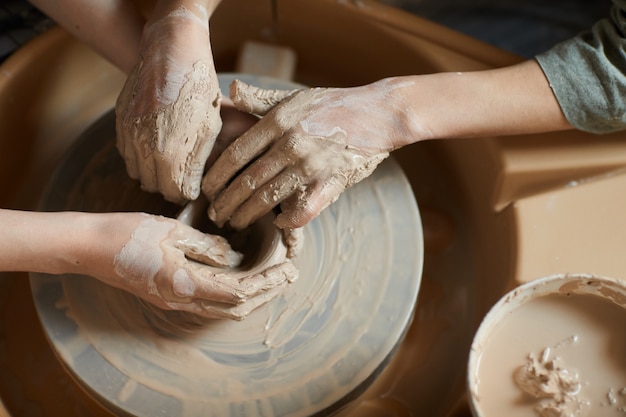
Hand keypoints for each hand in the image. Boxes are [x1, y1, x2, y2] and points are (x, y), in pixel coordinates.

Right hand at [89, 212, 296, 319]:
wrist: (89, 247)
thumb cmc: (127, 233)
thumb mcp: (172, 231)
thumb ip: (207, 245)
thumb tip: (233, 256)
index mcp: (185, 283)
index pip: (239, 291)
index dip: (268, 282)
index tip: (288, 269)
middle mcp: (182, 299)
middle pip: (235, 307)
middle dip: (267, 292)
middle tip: (290, 275)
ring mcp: (174, 301)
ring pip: (222, 309)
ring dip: (251, 297)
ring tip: (273, 279)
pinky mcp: (168, 296)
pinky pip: (208, 303)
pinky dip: (231, 296)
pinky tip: (242, 280)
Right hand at [115, 4, 221, 202]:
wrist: (171, 53)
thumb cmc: (199, 90)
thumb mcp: (209, 129)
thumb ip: (197, 163)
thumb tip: (191, 187)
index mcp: (169, 154)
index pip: (174, 193)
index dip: (186, 193)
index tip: (193, 188)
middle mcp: (143, 148)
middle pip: (154, 186)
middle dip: (169, 186)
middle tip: (183, 180)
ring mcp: (128, 134)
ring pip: (137, 172)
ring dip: (153, 173)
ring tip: (170, 165)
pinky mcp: (120, 122)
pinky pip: (126, 152)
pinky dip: (139, 157)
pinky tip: (155, 147)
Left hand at [202, 79, 398, 229]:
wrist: (378, 113)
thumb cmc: (333, 104)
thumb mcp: (294, 96)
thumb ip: (260, 99)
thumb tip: (230, 91)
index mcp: (279, 121)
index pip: (236, 154)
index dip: (217, 176)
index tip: (206, 191)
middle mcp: (292, 143)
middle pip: (248, 180)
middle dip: (226, 202)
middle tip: (215, 215)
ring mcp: (312, 164)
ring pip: (269, 197)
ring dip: (248, 214)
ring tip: (235, 222)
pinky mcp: (331, 181)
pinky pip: (304, 209)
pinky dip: (288, 219)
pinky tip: (277, 222)